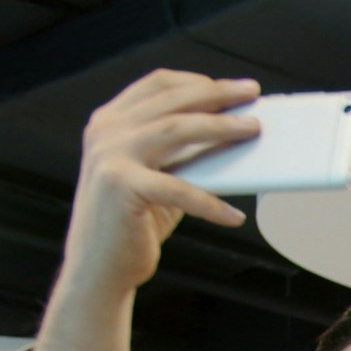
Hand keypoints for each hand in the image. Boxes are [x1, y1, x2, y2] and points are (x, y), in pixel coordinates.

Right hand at [58, 70, 260, 300]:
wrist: (99, 270)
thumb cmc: (132, 224)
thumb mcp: (156, 177)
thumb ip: (180, 154)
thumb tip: (230, 136)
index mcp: (109, 122)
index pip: (157, 85)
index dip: (197, 81)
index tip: (231, 87)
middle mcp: (105, 131)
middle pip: (171, 100)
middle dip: (217, 93)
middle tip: (252, 93)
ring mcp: (109, 156)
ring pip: (177, 128)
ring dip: (221, 127)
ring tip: (252, 129)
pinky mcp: (121, 186)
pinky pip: (181, 189)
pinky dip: (212, 204)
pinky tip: (235, 216)